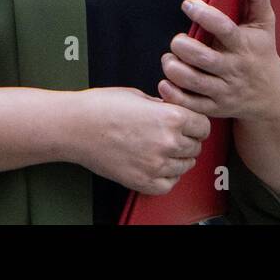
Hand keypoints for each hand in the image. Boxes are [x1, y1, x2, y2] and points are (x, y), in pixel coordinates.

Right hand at [69, 86, 209, 195]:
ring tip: (160, 148)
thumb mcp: (139, 96)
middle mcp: (168, 142)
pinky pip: (169, 184)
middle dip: (187, 139)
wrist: (75, 127)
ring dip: (178, 158)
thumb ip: (163, 106)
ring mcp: (157, 165)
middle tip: (171, 135)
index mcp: (171, 117)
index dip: (196, 123)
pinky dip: (166, 176)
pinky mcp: (143, 181)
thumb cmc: (101, 107)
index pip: (204, 126)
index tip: (189, 124)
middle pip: (196, 147)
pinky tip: (155, 164)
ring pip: (185, 166)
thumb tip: (175, 111)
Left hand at [158, 0, 279, 121]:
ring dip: (174, 69)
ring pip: (193, 82)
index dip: (204, 15)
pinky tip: (165, 82)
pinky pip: (190, 104)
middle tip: (177, 40)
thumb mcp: (266, 24)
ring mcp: (223, 90)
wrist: (272, 97)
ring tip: (169, 59)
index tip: (188, 4)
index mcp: (243, 45)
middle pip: (203, 58)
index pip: (224, 28)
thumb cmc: (262, 53)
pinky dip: (173, 94)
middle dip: (183, 46)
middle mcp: (233, 68)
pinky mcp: (214, 108)